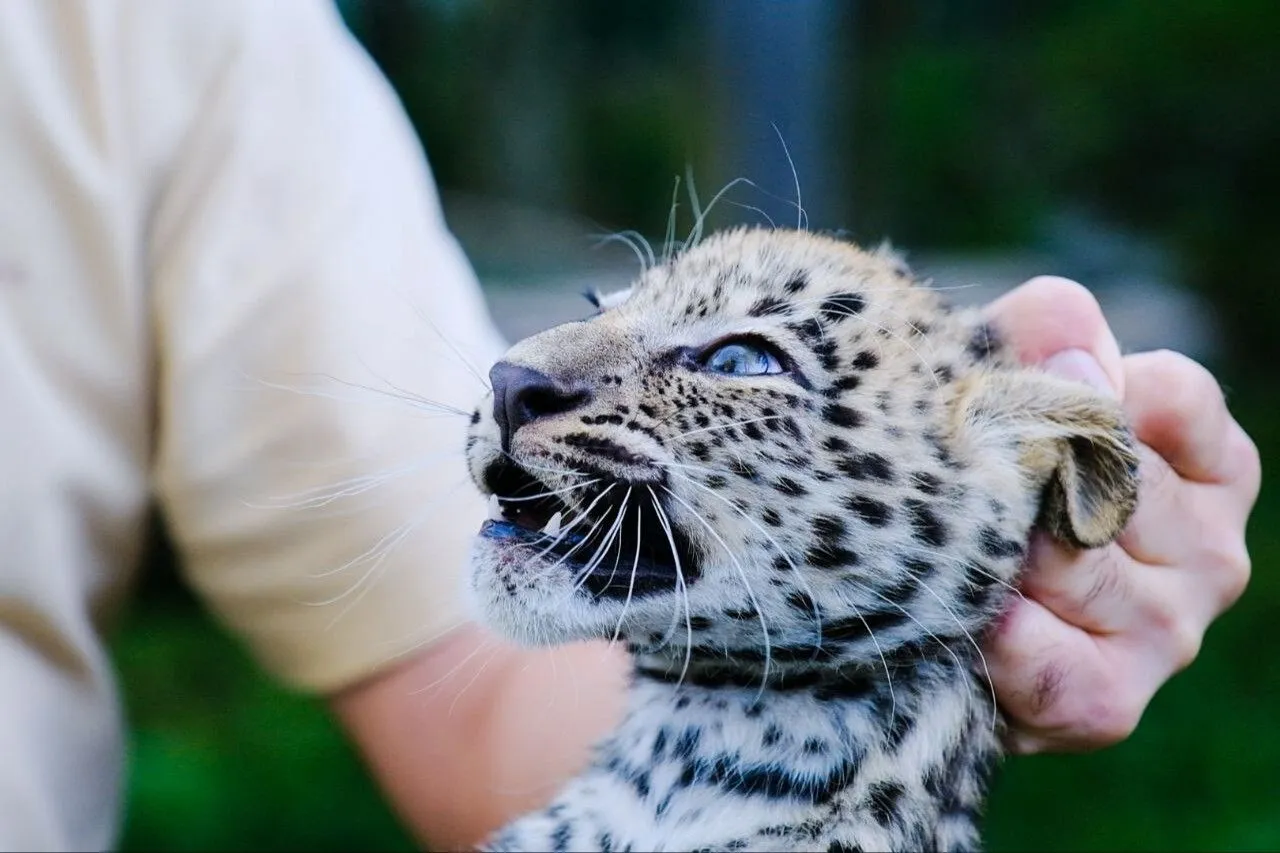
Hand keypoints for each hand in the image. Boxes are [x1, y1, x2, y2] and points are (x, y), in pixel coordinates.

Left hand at [982, 277, 1258, 753]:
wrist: (918, 609)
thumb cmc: (974, 473)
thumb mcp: (1003, 379)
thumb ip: (1039, 333)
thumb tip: (1073, 351)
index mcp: (1212, 467)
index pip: (1171, 395)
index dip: (1068, 391)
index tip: (1005, 402)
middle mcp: (1213, 552)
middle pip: (1111, 478)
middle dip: (1015, 476)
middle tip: (954, 488)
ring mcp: (1170, 632)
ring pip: (1066, 557)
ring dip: (990, 550)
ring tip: (952, 553)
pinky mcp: (1110, 701)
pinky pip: (1039, 651)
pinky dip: (988, 628)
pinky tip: (968, 618)